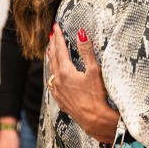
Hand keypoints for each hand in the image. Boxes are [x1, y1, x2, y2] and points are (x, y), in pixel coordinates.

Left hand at [47, 25, 119, 143]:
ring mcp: (58, 91)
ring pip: (51, 70)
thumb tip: (80, 33)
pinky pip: (52, 83)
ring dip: (51, 58)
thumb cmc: (97, 96)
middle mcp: (58, 81)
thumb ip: (87, 51)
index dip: (58, 37)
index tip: (56, 27)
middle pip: (53, 58)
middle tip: (52, 34)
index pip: (60, 49)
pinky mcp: (61, 100)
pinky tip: (54, 75)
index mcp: (65, 72)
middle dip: (53, 45)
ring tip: (50, 50)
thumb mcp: (94, 71)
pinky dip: (52, 73)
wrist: (95, 120)